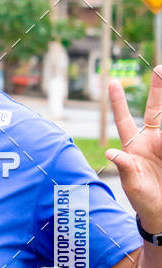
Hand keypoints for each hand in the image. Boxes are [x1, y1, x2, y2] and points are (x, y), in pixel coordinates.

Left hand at [106, 65, 161, 232]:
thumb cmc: (143, 200)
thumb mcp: (131, 185)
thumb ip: (123, 167)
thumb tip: (110, 152)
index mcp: (134, 147)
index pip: (124, 119)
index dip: (119, 102)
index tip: (113, 82)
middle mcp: (151, 141)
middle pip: (154, 109)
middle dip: (158, 89)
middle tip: (161, 68)